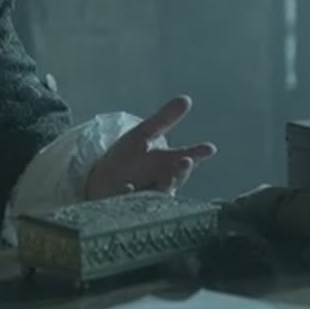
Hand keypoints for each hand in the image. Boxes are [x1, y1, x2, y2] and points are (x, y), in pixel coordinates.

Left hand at [83, 96, 216, 199]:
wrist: (99, 180)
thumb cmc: (126, 158)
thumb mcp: (143, 134)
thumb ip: (164, 119)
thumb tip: (186, 99)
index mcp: (167, 163)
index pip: (188, 158)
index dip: (198, 154)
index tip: (210, 148)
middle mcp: (162, 182)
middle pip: (177, 178)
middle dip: (182, 170)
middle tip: (185, 160)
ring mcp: (149, 197)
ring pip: (162, 195)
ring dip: (164, 187)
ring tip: (164, 178)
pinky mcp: (132, 209)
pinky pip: (136, 206)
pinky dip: (133, 196)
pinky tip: (129, 188)